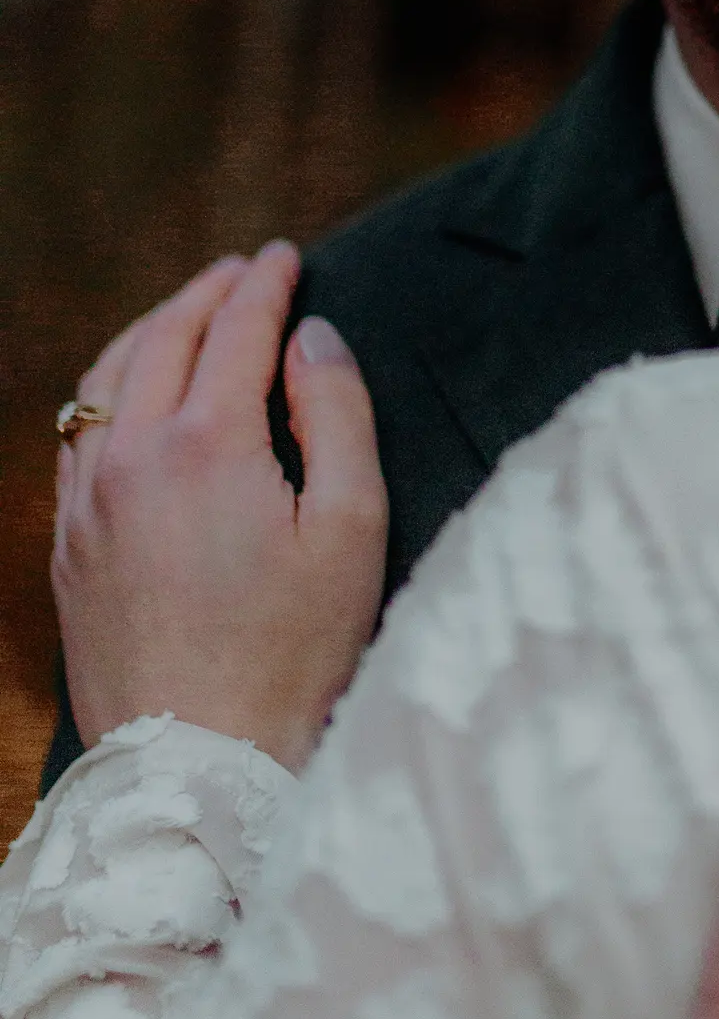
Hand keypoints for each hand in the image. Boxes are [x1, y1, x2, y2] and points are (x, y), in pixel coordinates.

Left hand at [53, 245, 387, 772]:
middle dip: (208, 293)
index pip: (236, 330)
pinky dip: (108, 391)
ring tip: (189, 315)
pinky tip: (132, 397)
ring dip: (152, 332)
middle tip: (245, 271)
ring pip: (104, 380)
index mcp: (206, 445)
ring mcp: (87, 503)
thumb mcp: (351, 528)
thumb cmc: (295, 653)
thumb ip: (335, 415)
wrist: (201, 763)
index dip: (265, 285)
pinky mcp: (68, 546)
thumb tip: (312, 337)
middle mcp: (131, 459)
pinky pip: (76, 437)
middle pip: (163, 339)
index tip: (288, 255)